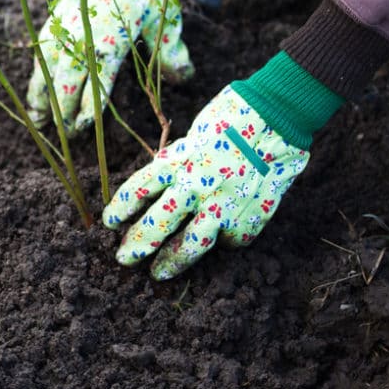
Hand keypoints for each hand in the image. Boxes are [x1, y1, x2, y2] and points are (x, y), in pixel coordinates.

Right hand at [26, 0, 192, 134]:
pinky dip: (38, 76)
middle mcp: (83, 34)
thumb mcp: (165, 21)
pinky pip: (42, 54)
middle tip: (66, 132)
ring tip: (40, 122)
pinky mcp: (56, 20)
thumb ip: (172, 52)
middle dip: (63, 109)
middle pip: (66, 79)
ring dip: (43, 96)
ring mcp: (65, 26)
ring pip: (47, 68)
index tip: (84, 126)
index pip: (96, 81)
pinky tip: (38, 95)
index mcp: (111, 38)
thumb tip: (184, 79)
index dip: (88, 107)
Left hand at [103, 85, 309, 279]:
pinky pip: (232, 238)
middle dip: (138, 244)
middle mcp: (195, 185)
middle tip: (124, 258)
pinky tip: (221, 238)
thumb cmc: (233, 114)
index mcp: (177, 160)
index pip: (138, 190)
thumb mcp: (195, 132)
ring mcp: (223, 204)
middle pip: (158, 223)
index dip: (121, 209)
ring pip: (192, 244)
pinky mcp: (251, 217)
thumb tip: (164, 182)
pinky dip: (225, 240)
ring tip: (159, 273)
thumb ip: (180, 161)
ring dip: (172, 262)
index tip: (109, 223)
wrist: (279, 115)